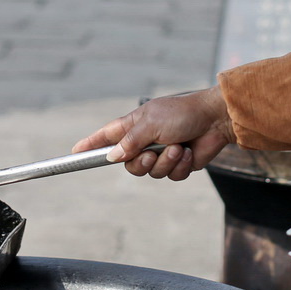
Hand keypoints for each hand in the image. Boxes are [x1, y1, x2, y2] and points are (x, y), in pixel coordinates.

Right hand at [71, 87, 235, 180]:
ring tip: (179, 147)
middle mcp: (145, 140)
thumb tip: (113, 157)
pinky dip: (180, 166)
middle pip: (128, 164)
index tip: (74, 153)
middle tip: (152, 153)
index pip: (106, 137)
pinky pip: (170, 176)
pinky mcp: (177, 164)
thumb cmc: (183, 113)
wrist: (216, 120)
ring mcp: (161, 153)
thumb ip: (131, 141)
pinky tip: (189, 153)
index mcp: (134, 125)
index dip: (90, 145)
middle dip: (141, 163)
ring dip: (165, 162)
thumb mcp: (152, 123)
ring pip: (150, 173)